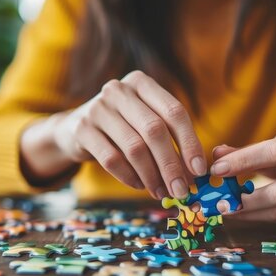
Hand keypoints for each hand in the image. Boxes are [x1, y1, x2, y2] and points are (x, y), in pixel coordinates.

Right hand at [52, 71, 205, 199]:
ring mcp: (98, 108)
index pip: (174, 112)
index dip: (190, 142)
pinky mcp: (82, 129)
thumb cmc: (123, 126)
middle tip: (181, 190)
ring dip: (152, 175)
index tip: (199, 170)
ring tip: (161, 192)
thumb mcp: (145, 120)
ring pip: (134, 147)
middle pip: (155, 130)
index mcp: (142, 83)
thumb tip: (195, 174)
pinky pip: (112, 160)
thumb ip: (170, 139)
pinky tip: (139, 185)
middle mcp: (119, 90)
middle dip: (171, 165)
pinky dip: (129, 177)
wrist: (76, 128)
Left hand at [210, 131, 275, 223]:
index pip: (274, 152)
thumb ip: (239, 152)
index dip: (244, 161)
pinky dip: (260, 219)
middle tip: (221, 203)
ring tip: (228, 210)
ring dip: (250, 213)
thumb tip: (216, 154)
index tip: (217, 170)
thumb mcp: (262, 149)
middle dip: (247, 200)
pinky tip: (243, 214)